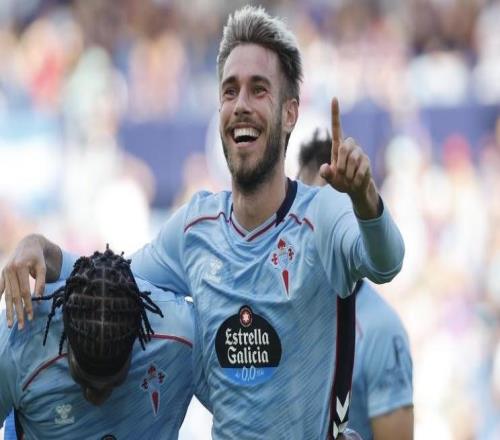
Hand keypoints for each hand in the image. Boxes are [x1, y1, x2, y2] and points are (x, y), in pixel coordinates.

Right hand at [0, 235, 46, 328]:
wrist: (28, 244)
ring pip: (6, 295)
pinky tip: (0, 310)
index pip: (24, 291)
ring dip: (9, 310)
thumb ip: (41, 283)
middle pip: (14, 296)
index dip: (28, 304)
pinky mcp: (2, 273)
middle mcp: (10, 270)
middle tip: (21, 326)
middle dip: (17, 312)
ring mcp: (4, 272)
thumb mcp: (42, 267)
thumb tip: (39, 299)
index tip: (31, 316)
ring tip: (11, 324)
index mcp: (21, 267)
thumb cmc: (38, 257)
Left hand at [319, 97, 379, 218]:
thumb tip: (326, 168)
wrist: (355, 189)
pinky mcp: (367, 161)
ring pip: (353, 158)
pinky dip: (356, 177)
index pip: (337, 127)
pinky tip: (355, 181)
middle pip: (344, 147)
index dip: (336, 114)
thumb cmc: (340, 181)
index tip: (335, 98)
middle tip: (340, 173)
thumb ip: (326, 174)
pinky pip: (361, 168)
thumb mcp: (330, 179)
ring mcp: (359, 153)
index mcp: (338, 147)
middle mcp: (349, 147)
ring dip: (348, 172)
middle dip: (341, 162)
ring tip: (348, 178)